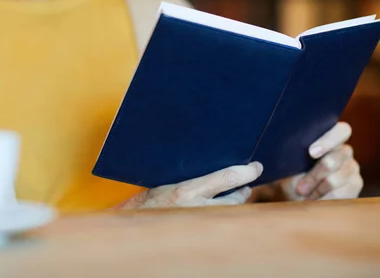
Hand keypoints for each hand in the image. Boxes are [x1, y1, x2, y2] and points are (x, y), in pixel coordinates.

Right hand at [118, 162, 262, 208]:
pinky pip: (220, 219)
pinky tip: (222, 207)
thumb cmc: (148, 198)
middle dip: (242, 190)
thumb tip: (211, 160)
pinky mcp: (200, 231)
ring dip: (235, 202)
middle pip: (234, 199)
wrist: (135, 222)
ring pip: (229, 211)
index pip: (226, 178)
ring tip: (236, 194)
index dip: (246, 172)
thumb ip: (192, 174)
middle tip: (246, 184)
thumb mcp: (168, 179)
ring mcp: (199, 222)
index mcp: (186, 191)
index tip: (256, 167)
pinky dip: (224, 212)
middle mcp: (196, 208)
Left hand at [281, 122, 362, 200]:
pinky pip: (342, 192)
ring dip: (317, 188)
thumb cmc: (289, 175)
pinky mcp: (355, 184)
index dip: (328, 140)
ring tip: (303, 193)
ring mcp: (351, 167)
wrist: (294, 197)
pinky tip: (315, 198)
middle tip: (301, 187)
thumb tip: (281, 152)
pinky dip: (325, 198)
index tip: (311, 152)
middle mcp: (343, 150)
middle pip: (338, 156)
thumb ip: (290, 154)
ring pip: (337, 177)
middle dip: (317, 173)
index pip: (341, 131)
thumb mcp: (285, 164)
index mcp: (327, 137)